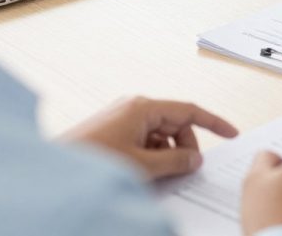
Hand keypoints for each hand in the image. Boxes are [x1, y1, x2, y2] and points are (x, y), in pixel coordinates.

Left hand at [62, 97, 237, 178]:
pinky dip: (150, 156)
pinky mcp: (111, 132)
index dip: (213, 123)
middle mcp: (133, 108)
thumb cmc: (91, 161)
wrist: (50, 172)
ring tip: (156, 175)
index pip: (189, 110)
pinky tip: (144, 174)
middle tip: (186, 170)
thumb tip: (194, 159)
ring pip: (159, 136)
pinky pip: (143, 141)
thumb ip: (175, 162)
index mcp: (143, 107)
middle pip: (175, 124)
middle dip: (184, 147)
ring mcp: (121, 120)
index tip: (231, 133)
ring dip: (165, 155)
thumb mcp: (142, 165)